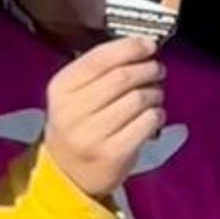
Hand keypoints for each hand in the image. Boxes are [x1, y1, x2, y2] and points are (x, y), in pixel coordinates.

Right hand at [45, 37, 166, 199]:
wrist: (68, 174)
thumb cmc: (79, 124)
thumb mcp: (75, 95)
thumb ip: (101, 70)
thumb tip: (141, 46)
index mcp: (61, 88)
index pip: (99, 58)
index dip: (130, 47)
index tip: (149, 44)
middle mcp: (72, 110)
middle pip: (122, 77)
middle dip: (148, 69)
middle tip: (158, 69)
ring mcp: (92, 134)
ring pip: (138, 99)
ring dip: (155, 93)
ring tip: (155, 95)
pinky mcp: (113, 153)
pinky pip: (147, 122)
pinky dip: (158, 114)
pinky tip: (154, 116)